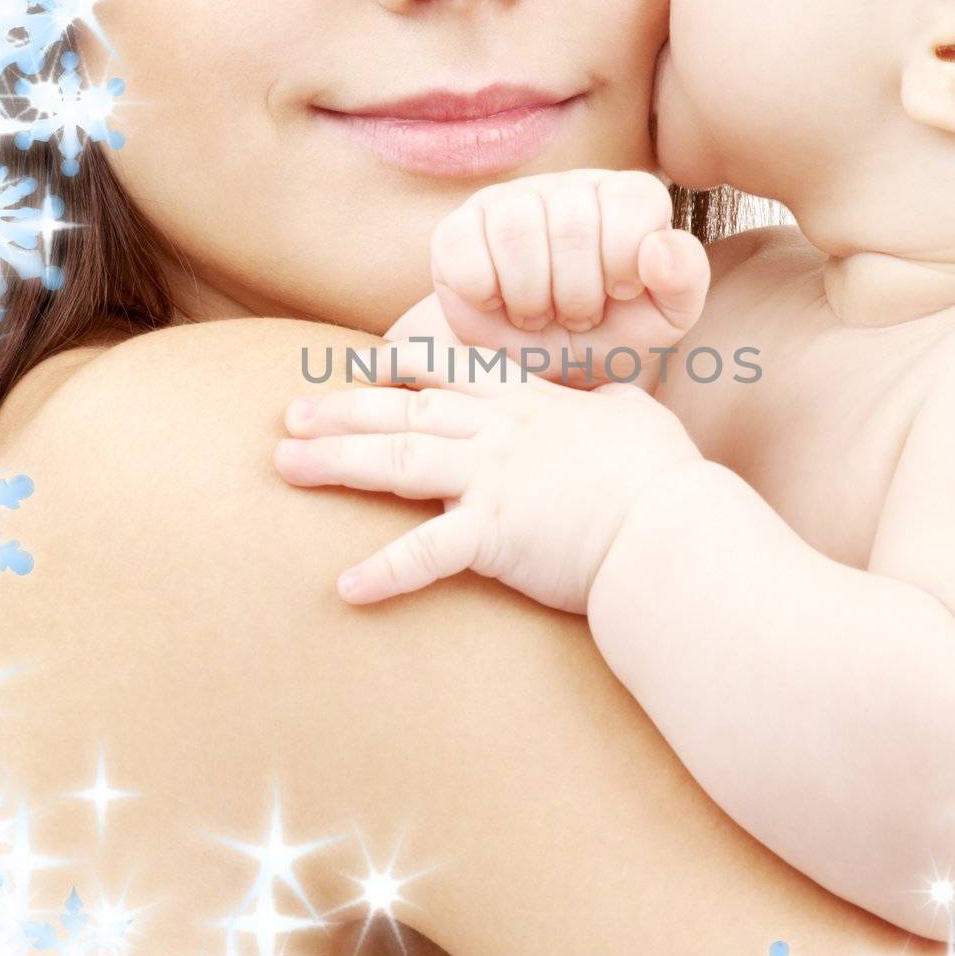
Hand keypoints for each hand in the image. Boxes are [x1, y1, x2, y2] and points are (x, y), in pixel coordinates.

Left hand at [274, 344, 703, 614]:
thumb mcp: (637, 415)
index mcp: (528, 403)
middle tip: (289, 415)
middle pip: (403, 412)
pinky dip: (385, 573)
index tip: (359, 366)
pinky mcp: (492, 535)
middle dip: (341, 410)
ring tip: (284, 465)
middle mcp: (498, 432)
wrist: (670, 525)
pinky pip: (426, 554)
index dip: (400, 367)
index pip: (450, 371)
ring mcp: (490, 480)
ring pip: (396, 462)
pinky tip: (345, 589)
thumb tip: (613, 395)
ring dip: (335, 463)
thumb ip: (611, 400)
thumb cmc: (662, 475)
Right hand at [425, 169, 709, 389]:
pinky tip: (500, 304)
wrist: (542, 369)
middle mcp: (569, 186)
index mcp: (627, 197)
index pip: (631, 203)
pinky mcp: (457, 229)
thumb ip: (684, 280)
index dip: (624, 264)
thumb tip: (660, 247)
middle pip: (571, 224)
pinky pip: (463, 249)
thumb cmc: (608, 336)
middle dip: (577, 293)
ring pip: (516, 229)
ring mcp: (508, 201)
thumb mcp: (663, 321)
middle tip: (576, 316)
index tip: (618, 295)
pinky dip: (485, 292)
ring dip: (531, 295)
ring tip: (540, 314)